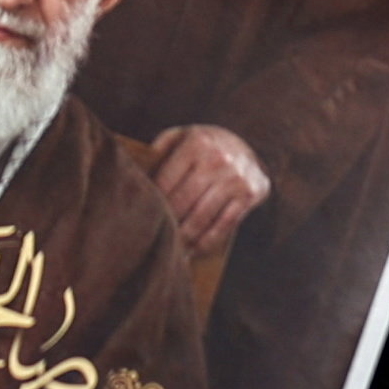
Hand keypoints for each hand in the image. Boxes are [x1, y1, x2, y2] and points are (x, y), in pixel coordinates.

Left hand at [145, 124, 270, 259]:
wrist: (247, 148)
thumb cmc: (203, 147)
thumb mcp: (181, 137)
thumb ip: (159, 151)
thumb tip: (138, 178)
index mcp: (196, 142)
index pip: (166, 181)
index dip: (153, 204)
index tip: (142, 220)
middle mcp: (217, 159)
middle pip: (183, 202)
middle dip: (167, 223)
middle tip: (153, 240)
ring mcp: (235, 177)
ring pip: (202, 217)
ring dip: (185, 238)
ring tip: (171, 250)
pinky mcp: (250, 194)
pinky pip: (224, 226)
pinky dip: (207, 242)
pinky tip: (194, 250)